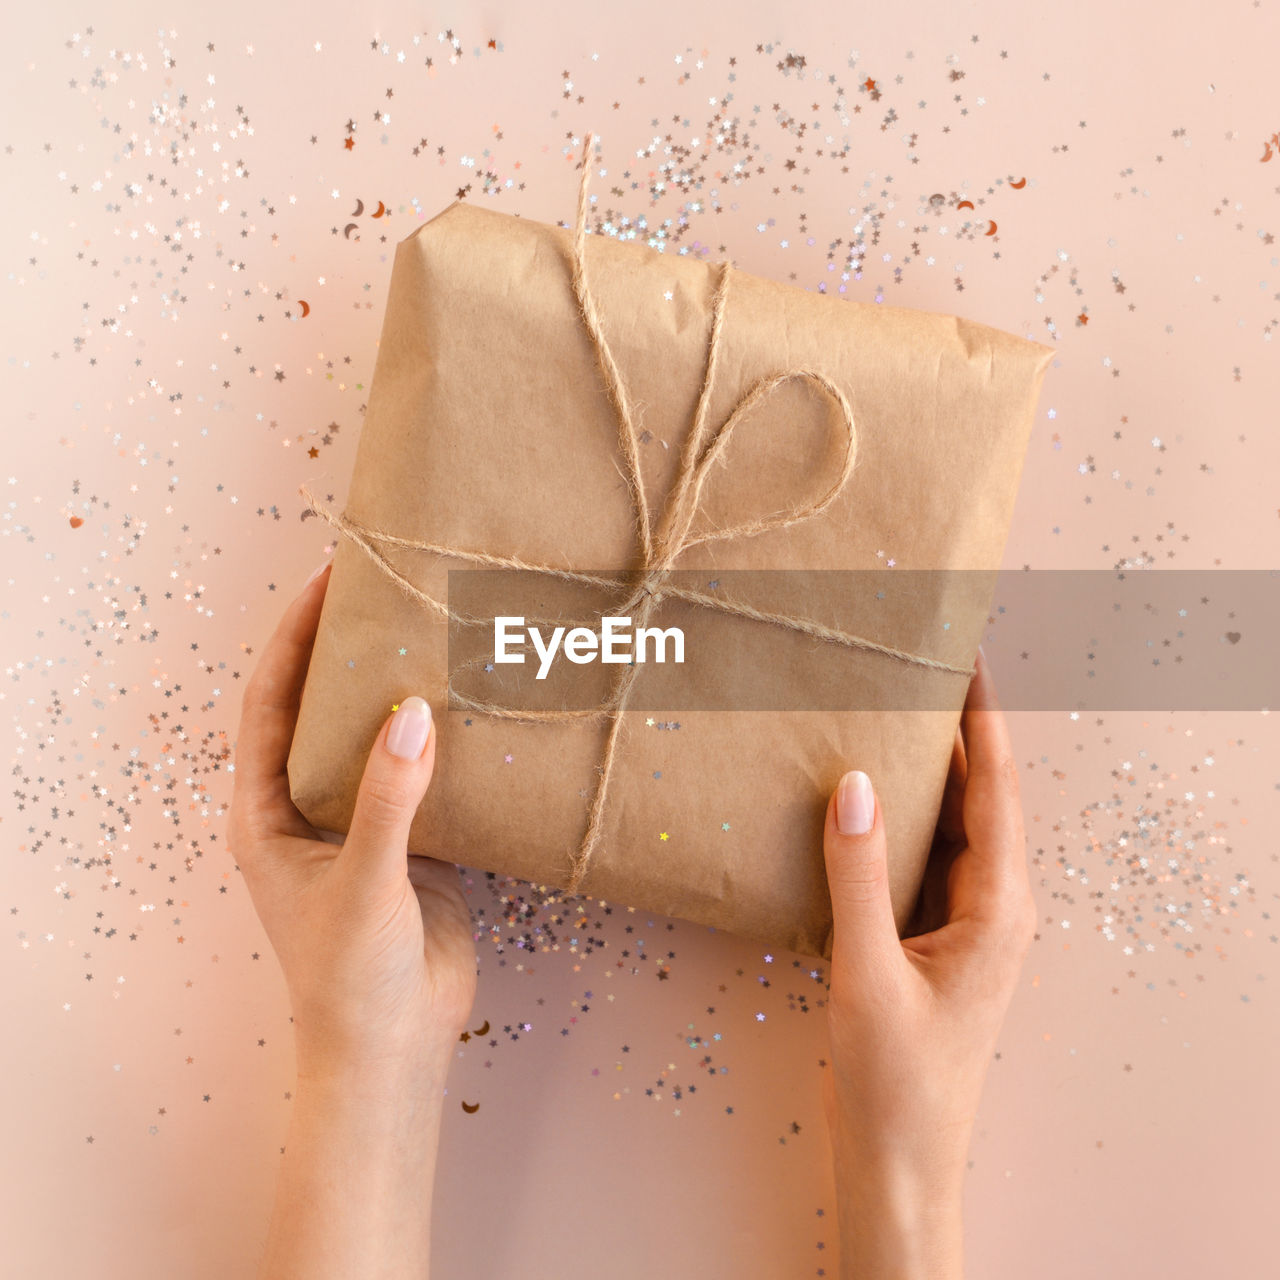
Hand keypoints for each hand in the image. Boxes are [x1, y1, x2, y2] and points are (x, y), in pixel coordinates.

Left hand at [228, 560, 476, 1079]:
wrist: (396, 1048)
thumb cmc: (351, 979)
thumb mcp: (361, 883)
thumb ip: (386, 799)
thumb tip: (411, 711)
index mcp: (267, 813)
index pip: (270, 703)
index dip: (294, 639)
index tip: (328, 581)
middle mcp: (310, 808)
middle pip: (322, 708)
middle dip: (346, 649)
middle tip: (386, 588)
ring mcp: (364, 822)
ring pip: (377, 736)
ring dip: (400, 688)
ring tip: (434, 630)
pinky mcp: (415, 840)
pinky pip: (427, 773)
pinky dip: (447, 737)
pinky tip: (475, 704)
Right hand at [820, 648, 1034, 1279]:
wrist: (898, 1160)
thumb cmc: (895, 1079)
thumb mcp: (867, 971)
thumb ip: (857, 874)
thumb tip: (852, 783)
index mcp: (998, 907)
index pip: (995, 788)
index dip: (982, 719)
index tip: (964, 657)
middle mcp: (991, 905)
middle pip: (973, 798)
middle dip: (946, 736)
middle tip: (905, 674)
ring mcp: (962, 923)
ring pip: (944, 827)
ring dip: (916, 777)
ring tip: (876, 719)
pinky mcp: (930, 939)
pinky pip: (918, 860)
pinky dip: (892, 823)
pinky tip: (854, 801)